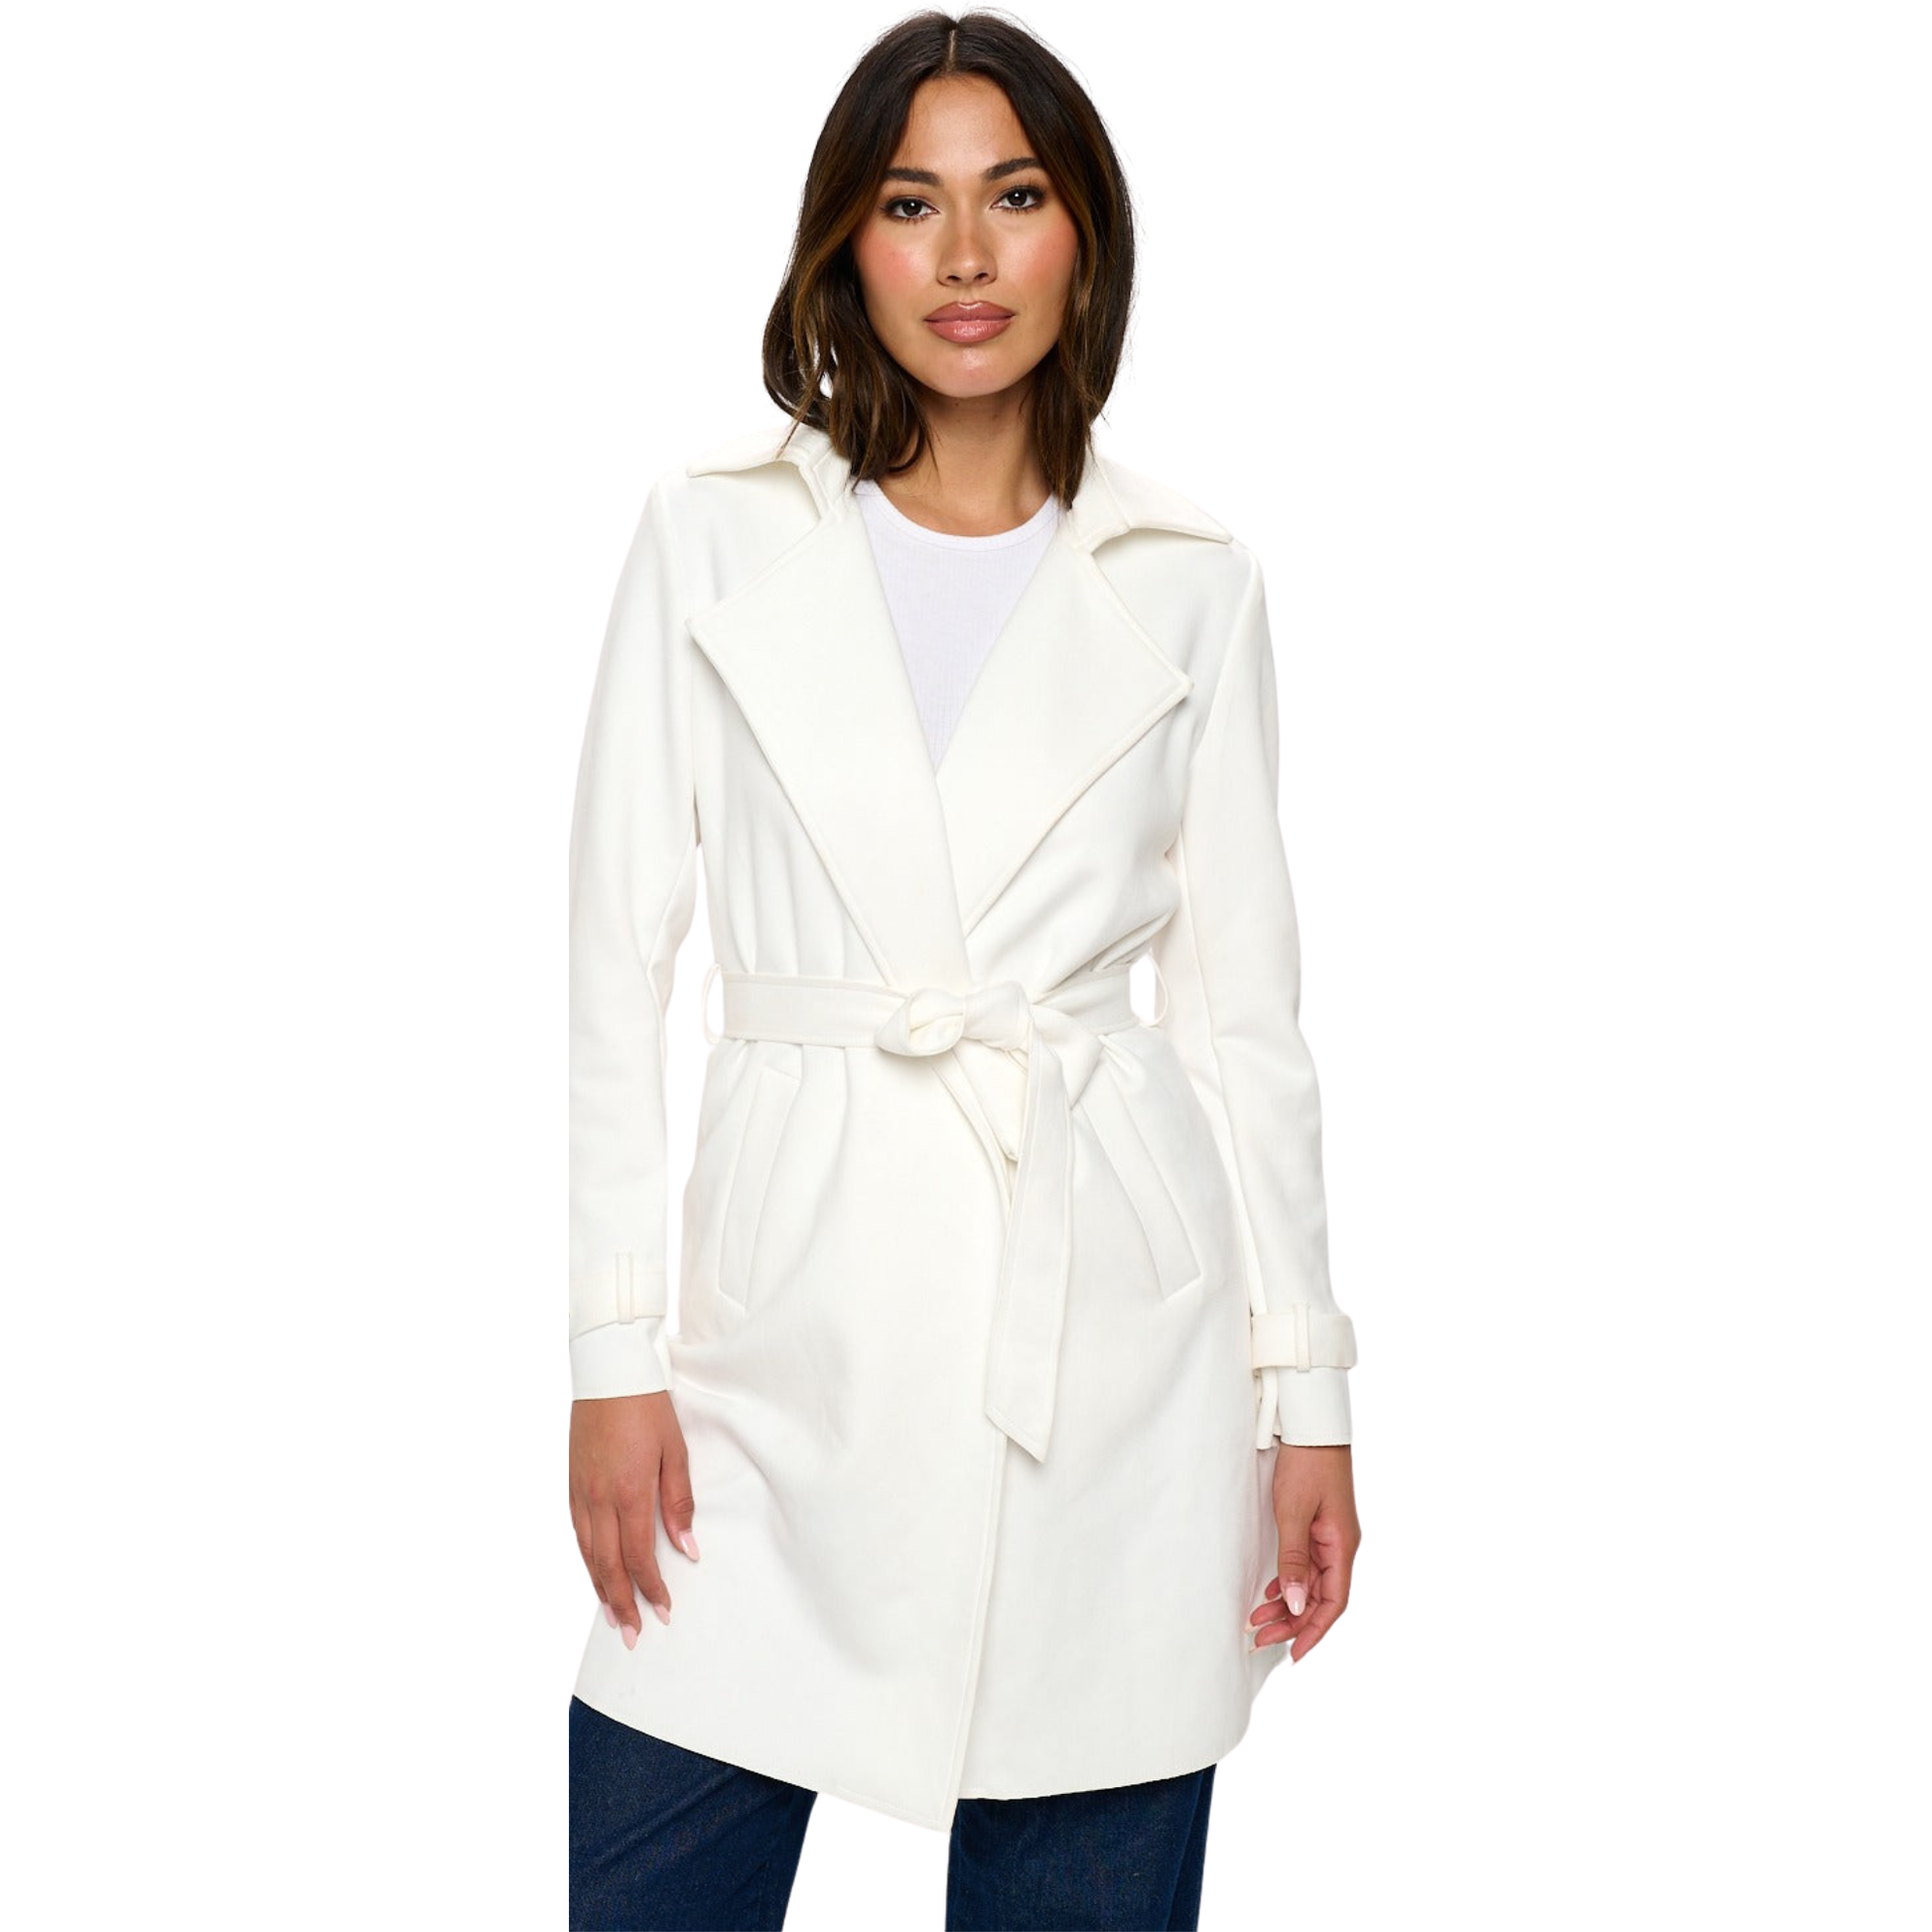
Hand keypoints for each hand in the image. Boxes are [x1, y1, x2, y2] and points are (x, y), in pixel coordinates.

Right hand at [568, 1391, 699, 1647]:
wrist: (609, 1372)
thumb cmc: (648, 1408)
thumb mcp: (675, 1451)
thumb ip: (679, 1503)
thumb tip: (687, 1549)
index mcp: (629, 1491)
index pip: (640, 1556)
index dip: (651, 1588)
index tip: (663, 1611)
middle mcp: (599, 1499)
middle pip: (608, 1565)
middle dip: (622, 1603)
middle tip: (634, 1634)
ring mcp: (581, 1492)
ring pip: (588, 1555)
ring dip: (601, 1589)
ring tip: (614, 1617)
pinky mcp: (572, 1484)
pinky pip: (578, 1534)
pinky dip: (587, 1561)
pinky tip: (596, 1573)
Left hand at [1250, 1443, 1359, 1660]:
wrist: (1311, 1423)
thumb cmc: (1307, 1463)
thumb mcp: (1294, 1512)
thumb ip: (1293, 1559)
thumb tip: (1293, 1604)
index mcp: (1342, 1545)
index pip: (1333, 1602)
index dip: (1314, 1631)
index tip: (1293, 1654)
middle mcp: (1339, 1546)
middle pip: (1319, 1597)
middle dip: (1291, 1622)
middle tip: (1259, 1638)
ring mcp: (1328, 1536)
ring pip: (1309, 1583)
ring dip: (1285, 1604)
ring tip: (1256, 1620)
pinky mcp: (1316, 1526)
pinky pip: (1305, 1565)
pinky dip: (1287, 1582)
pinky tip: (1269, 1592)